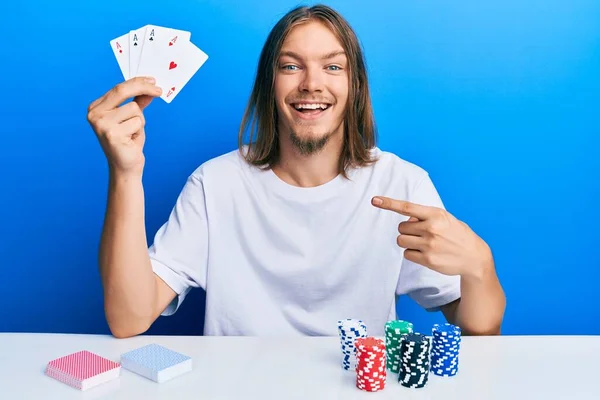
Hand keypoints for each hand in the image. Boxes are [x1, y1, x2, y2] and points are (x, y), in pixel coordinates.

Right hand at [86, 76, 162, 176]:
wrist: (126, 166)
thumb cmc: (128, 142)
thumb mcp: (134, 118)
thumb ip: (139, 102)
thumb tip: (150, 88)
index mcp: (96, 108)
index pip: (118, 88)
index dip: (137, 82)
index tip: (153, 81)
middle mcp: (94, 114)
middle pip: (122, 91)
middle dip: (143, 88)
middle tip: (159, 90)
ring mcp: (101, 124)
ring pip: (134, 109)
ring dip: (140, 122)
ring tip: (132, 134)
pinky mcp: (111, 134)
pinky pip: (137, 123)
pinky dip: (139, 131)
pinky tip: (131, 140)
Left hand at [371, 196, 492, 277]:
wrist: (474, 257)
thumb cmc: (457, 234)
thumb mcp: (445, 219)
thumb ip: (425, 216)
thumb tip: (407, 218)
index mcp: (436, 214)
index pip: (407, 207)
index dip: (389, 203)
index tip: (374, 200)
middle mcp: (431, 228)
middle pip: (401, 227)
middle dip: (408, 230)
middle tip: (422, 234)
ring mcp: (429, 245)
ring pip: (402, 241)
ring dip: (408, 242)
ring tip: (424, 243)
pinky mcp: (428, 259)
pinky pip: (407, 254)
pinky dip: (412, 254)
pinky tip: (426, 254)